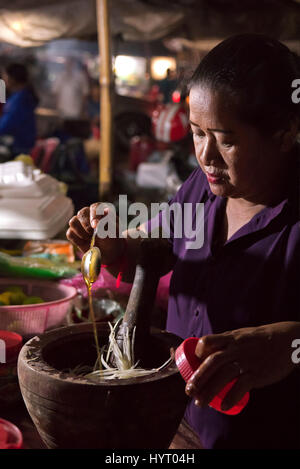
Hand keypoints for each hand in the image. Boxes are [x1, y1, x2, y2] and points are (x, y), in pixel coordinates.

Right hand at [66, 203, 124, 264]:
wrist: (108, 253)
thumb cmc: (113, 239)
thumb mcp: (114, 231)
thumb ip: (109, 221)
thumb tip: (106, 210)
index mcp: (101, 211)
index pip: (94, 207)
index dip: (93, 216)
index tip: (95, 226)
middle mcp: (89, 214)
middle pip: (81, 213)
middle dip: (86, 225)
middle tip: (92, 234)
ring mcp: (80, 223)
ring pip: (73, 222)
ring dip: (81, 233)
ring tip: (90, 238)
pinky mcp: (73, 232)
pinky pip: (70, 233)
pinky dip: (77, 240)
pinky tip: (85, 242)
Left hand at [185, 322, 299, 410]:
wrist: (286, 340)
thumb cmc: (260, 339)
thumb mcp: (241, 335)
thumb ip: (225, 343)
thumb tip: (207, 354)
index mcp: (230, 338)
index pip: (208, 341)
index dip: (198, 351)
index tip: (193, 362)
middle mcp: (236, 349)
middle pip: (213, 362)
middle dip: (199, 377)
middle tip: (188, 391)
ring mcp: (247, 361)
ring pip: (224, 375)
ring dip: (210, 390)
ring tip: (200, 403)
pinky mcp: (257, 373)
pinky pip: (242, 386)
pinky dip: (232, 397)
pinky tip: (224, 406)